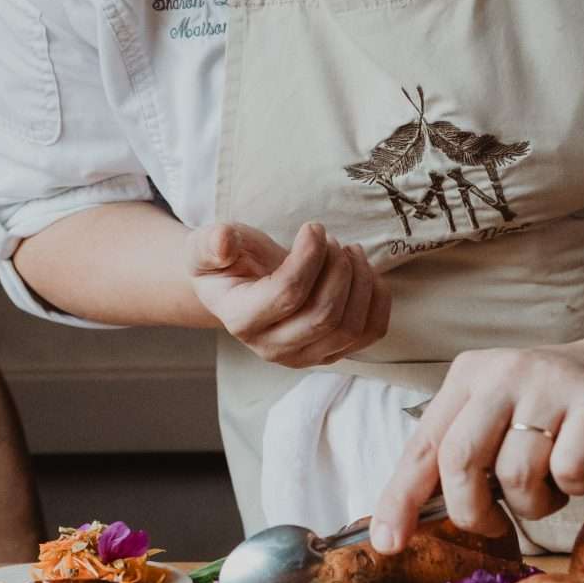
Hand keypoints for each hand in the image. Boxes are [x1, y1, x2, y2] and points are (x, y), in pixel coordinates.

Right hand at [189, 220, 390, 369]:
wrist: (238, 286)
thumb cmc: (226, 262)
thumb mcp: (207, 246)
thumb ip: (211, 243)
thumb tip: (222, 242)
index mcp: (240, 320)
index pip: (287, 294)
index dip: (309, 256)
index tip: (313, 226)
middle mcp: (271, 347)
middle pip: (324, 316)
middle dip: (338, 269)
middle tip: (332, 239)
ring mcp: (304, 356)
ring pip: (350, 327)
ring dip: (360, 281)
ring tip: (348, 250)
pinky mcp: (330, 353)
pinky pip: (370, 333)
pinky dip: (377, 299)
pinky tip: (363, 271)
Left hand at [367, 338, 583, 548]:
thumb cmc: (562, 413)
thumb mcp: (501, 419)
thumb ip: (462, 457)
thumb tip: (410, 521)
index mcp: (470, 376)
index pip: (423, 446)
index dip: (400, 498)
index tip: (387, 543)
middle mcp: (503, 372)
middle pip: (460, 460)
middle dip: (472, 509)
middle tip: (495, 523)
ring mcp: (550, 385)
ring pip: (516, 476)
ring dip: (535, 501)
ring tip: (553, 481)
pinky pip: (569, 475)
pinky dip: (577, 487)